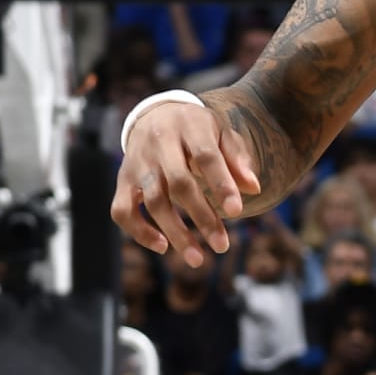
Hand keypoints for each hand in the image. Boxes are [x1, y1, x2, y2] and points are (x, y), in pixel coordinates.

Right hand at [113, 94, 259, 266]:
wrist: (154, 114)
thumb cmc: (196, 130)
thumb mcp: (221, 133)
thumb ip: (237, 159)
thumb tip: (253, 188)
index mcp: (188, 126)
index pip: (206, 156)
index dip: (221, 184)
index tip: (237, 211)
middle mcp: (159, 143)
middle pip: (179, 183)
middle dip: (202, 217)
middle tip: (222, 246)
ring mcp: (137, 162)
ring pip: (153, 200)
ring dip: (176, 233)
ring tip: (197, 259)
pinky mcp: (123, 180)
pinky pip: (122, 210)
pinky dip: (139, 231)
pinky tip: (162, 247)